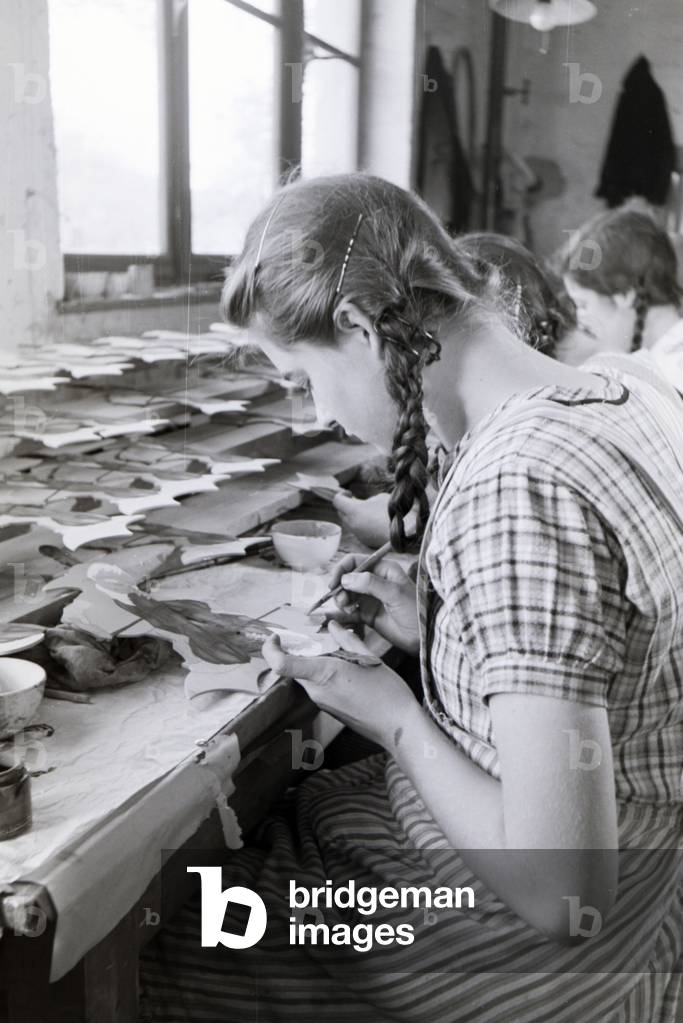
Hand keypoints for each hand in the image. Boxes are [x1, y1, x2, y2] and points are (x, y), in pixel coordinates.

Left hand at [262, 621, 417, 748]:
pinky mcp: (328, 709)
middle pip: (293, 668)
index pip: (282, 664)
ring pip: (305, 677)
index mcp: (324, 673)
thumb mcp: (368, 658)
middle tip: (314, 639)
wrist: (397, 726)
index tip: (276, 637)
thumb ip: (347, 640)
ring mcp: (321, 702)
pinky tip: (344, 671)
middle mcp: (317, 690)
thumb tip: (333, 626)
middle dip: (297, 652)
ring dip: (312, 663)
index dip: (270, 649)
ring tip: (337, 654)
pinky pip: (317, 686)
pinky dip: (322, 674)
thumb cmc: (387, 692)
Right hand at [326, 553, 419, 655]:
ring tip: (347, 609)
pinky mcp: (367, 614)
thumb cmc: (415, 611)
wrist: (422, 637)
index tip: (334, 583)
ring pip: (346, 594)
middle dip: (340, 588)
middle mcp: (374, 581)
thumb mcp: (394, 593)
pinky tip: (342, 616)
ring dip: (341, 600)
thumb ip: (370, 583)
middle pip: (347, 578)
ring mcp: (369, 598)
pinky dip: (342, 613)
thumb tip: (346, 579)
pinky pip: (349, 611)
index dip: (342, 569)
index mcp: (383, 570)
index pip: (355, 562)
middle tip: (340, 601)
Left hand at [332, 493, 391, 547]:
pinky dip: (360, 524)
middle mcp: (352, 523)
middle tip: (355, 501)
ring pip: (348, 522)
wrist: (405, 533)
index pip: (337, 501)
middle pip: (341, 513)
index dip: (341, 495)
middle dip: (346, 505)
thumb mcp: (381, 498)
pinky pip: (357, 530)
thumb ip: (368, 500)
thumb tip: (365, 504)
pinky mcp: (365, 541)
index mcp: (353, 510)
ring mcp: (358, 533)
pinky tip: (373, 521)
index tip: (349, 493)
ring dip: (353, 515)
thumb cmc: (393, 512)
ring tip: (366, 510)